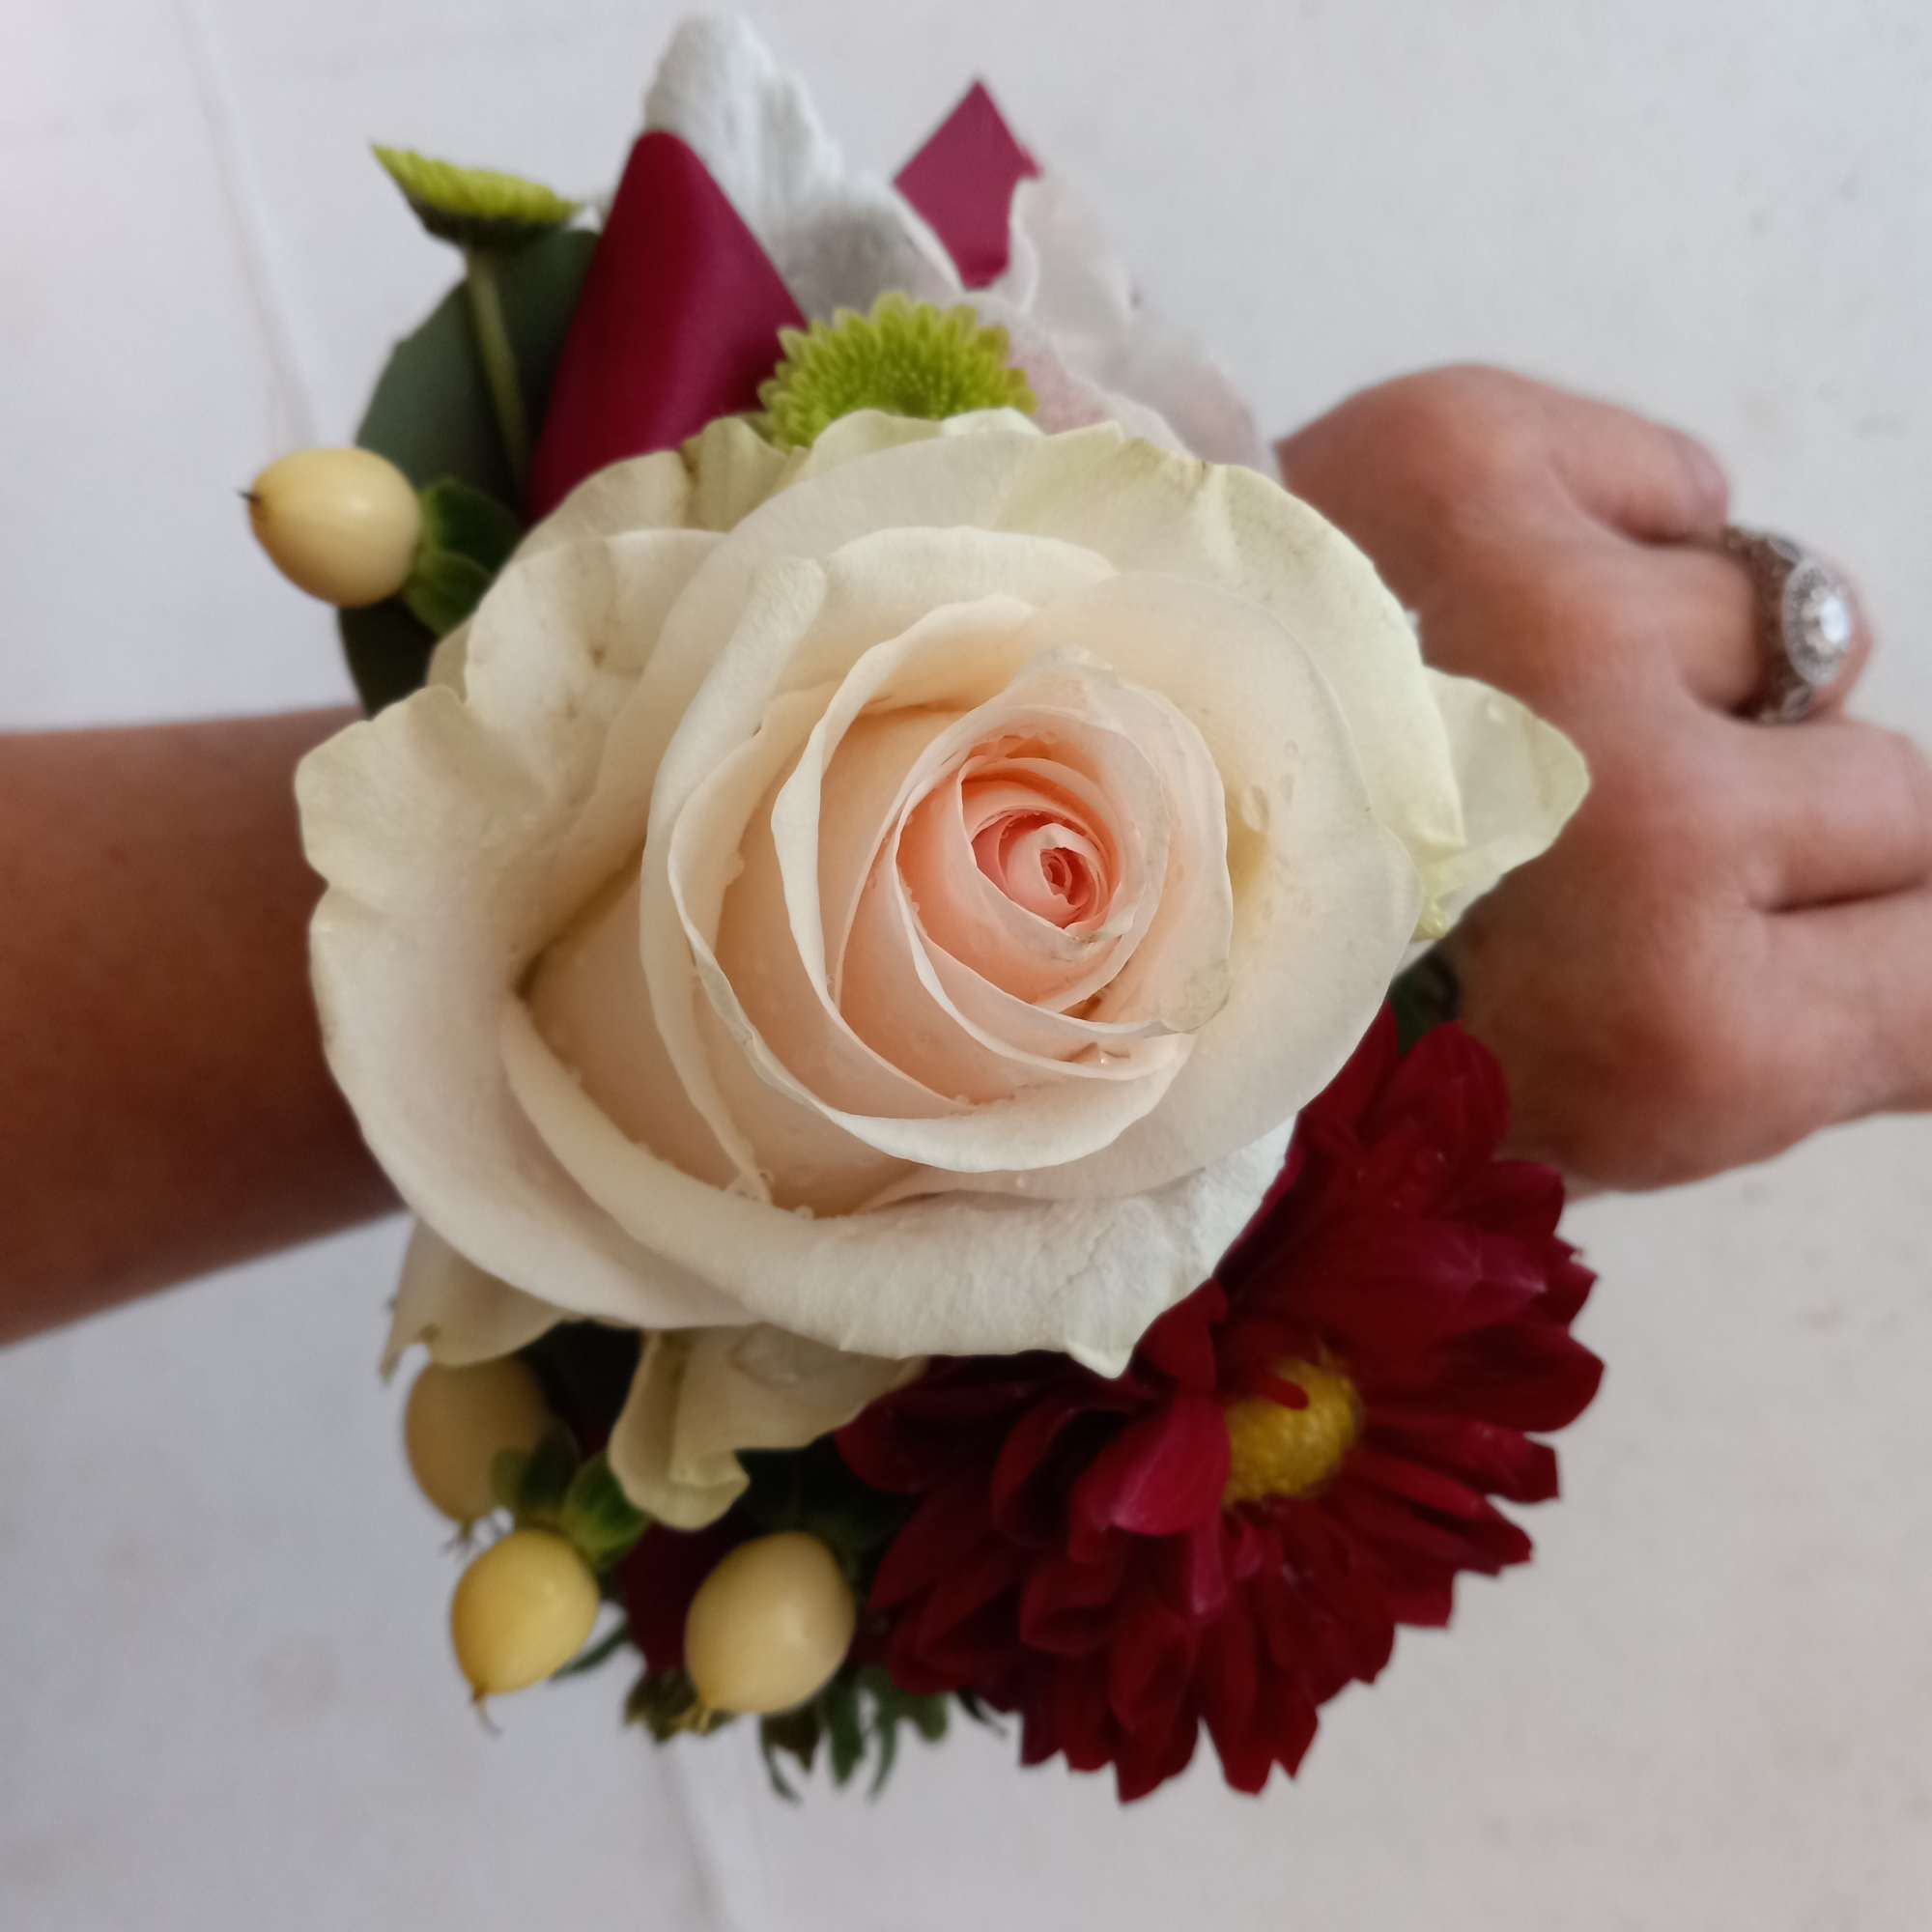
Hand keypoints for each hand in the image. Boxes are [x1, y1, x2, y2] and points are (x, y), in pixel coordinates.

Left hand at [1278, 366, 1930, 1187]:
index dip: (1874, 945)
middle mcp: (1658, 824)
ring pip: (1788, 629)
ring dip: (1675, 673)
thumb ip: (1770, 1029)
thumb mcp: (1549, 1105)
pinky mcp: (1470, 466)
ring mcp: (1566, 627)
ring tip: (1501, 721)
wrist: (1060, 836)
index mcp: (1683, 1033)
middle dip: (1774, 821)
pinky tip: (1477, 611)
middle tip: (1593, 845)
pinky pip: (1686, 482)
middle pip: (1898, 794)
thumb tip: (1915, 943)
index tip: (1803, 935)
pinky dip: (1617, 533)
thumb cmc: (1305, 1005)